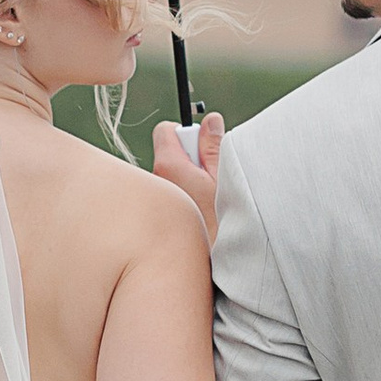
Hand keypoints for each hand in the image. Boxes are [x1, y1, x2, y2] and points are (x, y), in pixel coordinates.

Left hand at [150, 109, 224, 239]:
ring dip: (187, 176)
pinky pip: (171, 191)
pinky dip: (184, 193)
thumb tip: (210, 121)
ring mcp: (156, 197)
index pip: (165, 130)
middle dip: (188, 156)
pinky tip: (199, 209)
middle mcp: (156, 179)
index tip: (200, 146)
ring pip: (171, 174)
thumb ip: (214, 145)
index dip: (185, 133)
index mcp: (169, 165)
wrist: (213, 259)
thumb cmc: (221, 219)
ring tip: (206, 195)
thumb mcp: (224, 176)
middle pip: (169, 152)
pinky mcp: (159, 212)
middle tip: (208, 174)